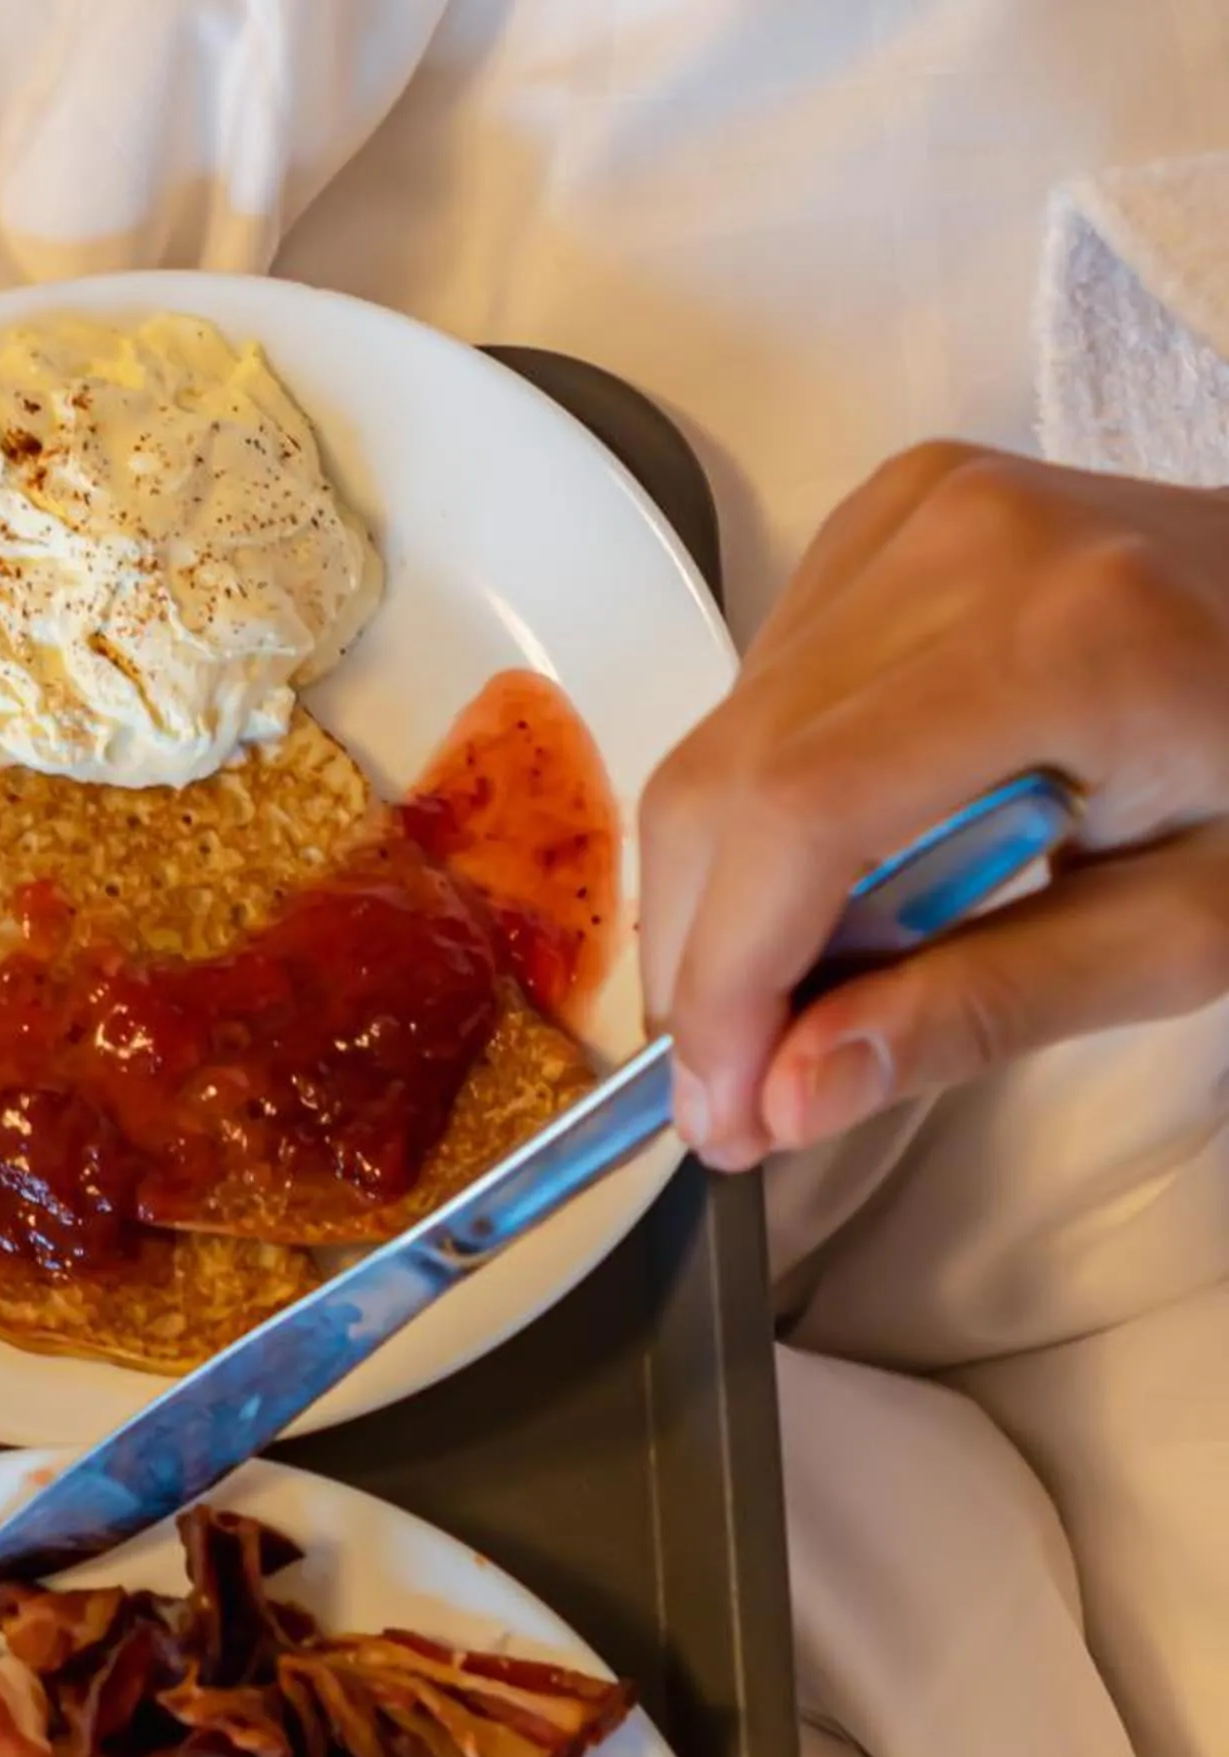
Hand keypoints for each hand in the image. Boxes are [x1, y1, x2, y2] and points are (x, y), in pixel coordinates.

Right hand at [642, 443, 1228, 1165]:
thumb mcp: (1187, 930)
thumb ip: (986, 1009)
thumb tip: (792, 1092)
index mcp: (1068, 637)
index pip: (804, 816)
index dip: (728, 979)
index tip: (722, 1111)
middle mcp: (962, 546)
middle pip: (729, 781)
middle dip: (703, 963)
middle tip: (744, 1090)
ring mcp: (913, 518)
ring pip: (717, 747)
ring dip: (721, 903)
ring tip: (802, 995)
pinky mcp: (885, 524)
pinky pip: (751, 700)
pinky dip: (757, 821)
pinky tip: (836, 880)